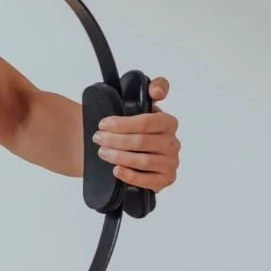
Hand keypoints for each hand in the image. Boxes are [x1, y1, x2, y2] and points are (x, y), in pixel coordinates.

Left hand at [92, 77, 178, 192]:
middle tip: (98, 138)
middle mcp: (172, 142)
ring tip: (103, 152)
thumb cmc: (134, 130)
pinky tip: (117, 170)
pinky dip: (130, 176)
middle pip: (141, 141)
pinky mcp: (166, 179)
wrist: (132, 153)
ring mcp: (171, 162)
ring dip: (119, 157)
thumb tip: (156, 90)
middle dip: (115, 139)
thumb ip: (147, 94)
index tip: (104, 123)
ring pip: (144, 161)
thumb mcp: (137, 109)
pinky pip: (148, 180)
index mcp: (167, 122)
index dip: (123, 123)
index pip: (147, 121)